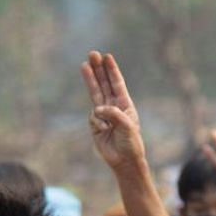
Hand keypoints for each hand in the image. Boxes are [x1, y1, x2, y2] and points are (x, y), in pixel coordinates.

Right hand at [81, 51, 145, 170]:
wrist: (124, 161)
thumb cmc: (130, 143)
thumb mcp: (127, 126)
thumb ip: (113, 114)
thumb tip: (97, 109)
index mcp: (125, 105)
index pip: (117, 84)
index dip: (112, 70)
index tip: (107, 57)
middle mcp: (114, 107)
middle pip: (104, 84)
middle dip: (98, 69)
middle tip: (92, 54)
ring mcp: (103, 114)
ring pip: (95, 93)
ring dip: (90, 79)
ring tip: (84, 64)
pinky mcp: (95, 124)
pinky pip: (92, 117)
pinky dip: (97, 122)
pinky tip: (104, 130)